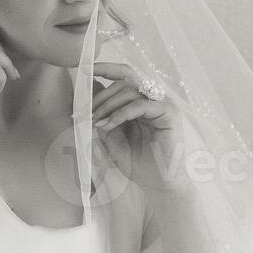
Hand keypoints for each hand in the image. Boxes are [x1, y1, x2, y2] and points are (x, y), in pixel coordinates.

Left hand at [90, 61, 188, 191]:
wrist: (157, 184)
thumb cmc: (137, 163)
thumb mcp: (111, 138)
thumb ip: (102, 119)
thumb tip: (86, 102)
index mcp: (139, 101)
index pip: (123, 76)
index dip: (105, 68)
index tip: (84, 69)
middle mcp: (151, 99)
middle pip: (124, 80)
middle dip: (100, 95)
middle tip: (84, 112)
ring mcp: (161, 104)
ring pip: (130, 90)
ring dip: (107, 105)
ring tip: (95, 121)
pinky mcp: (168, 113)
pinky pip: (141, 104)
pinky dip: (121, 113)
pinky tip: (108, 124)